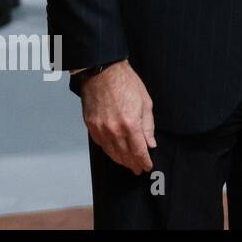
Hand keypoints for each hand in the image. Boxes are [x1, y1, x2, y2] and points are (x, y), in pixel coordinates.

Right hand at [80, 60, 156, 174]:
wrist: (103, 72)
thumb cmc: (126, 83)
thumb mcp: (145, 103)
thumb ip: (148, 126)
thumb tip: (150, 143)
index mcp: (130, 124)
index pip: (138, 151)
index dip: (144, 161)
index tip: (148, 166)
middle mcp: (113, 130)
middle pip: (124, 155)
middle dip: (133, 164)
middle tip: (138, 169)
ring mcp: (100, 129)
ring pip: (111, 152)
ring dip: (121, 160)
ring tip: (128, 164)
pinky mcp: (90, 126)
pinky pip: (101, 144)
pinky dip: (109, 151)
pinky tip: (115, 153)